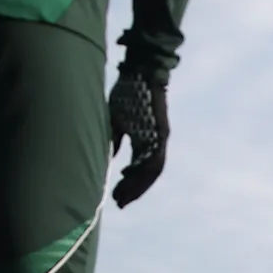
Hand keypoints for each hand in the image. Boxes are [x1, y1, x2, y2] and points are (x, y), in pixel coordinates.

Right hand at [108, 63, 168, 207]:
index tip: (117, 197)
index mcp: (145, 140)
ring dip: (138, 185)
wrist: (140, 70)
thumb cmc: (128, 91)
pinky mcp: (161, 131)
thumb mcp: (116, 119)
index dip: (130, 185)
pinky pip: (154, 157)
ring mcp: (159, 137)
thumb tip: (111, 156)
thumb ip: (115, 138)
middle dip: (133, 190)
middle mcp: (155, 142)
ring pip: (152, 170)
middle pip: (148, 175)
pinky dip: (142, 170)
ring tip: (123, 195)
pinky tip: (128, 176)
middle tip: (120, 203)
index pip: (139, 169)